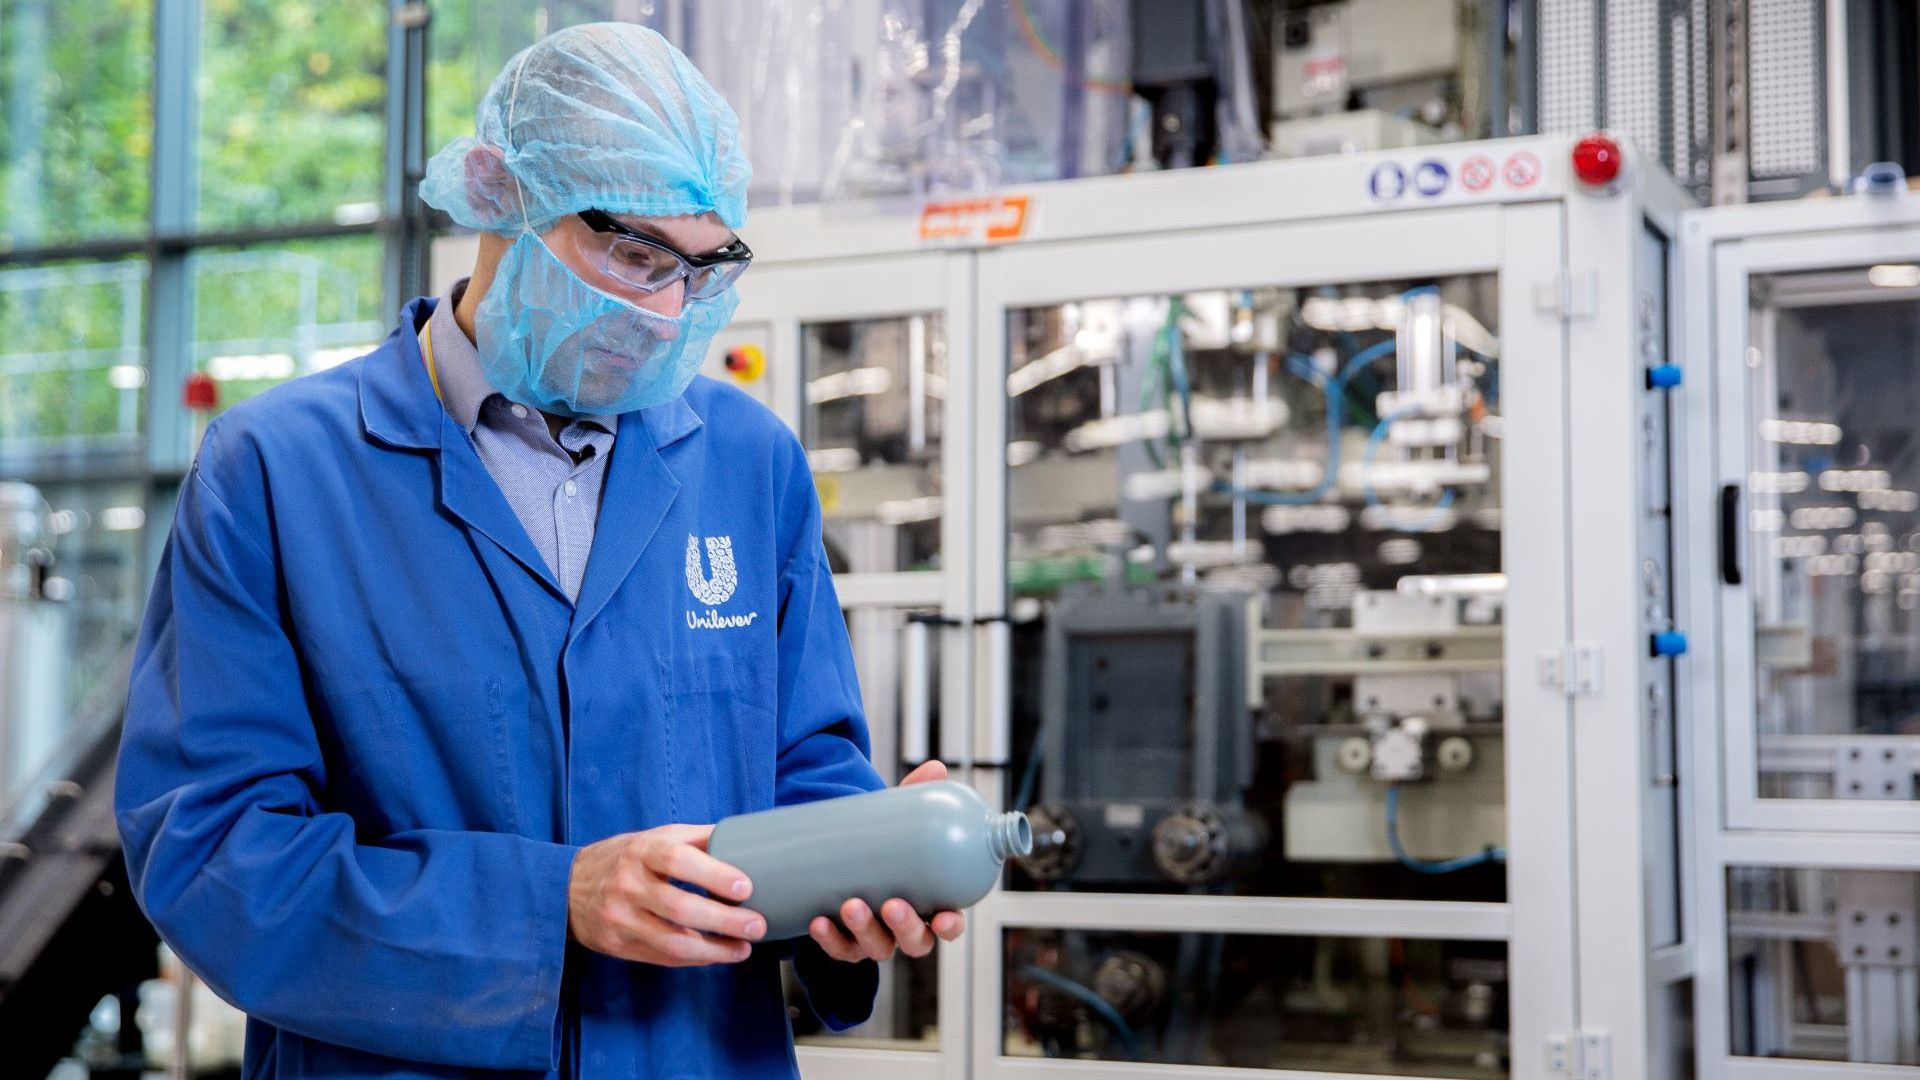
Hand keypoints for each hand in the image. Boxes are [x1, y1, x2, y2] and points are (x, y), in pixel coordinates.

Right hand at [569, 823, 765, 966]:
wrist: (566, 888)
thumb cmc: (622, 858)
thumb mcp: (653, 837)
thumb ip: (696, 839)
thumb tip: (744, 841)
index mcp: (641, 851)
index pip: (678, 861)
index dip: (714, 875)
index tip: (745, 887)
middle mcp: (628, 884)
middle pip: (680, 907)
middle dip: (724, 921)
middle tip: (756, 926)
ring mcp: (620, 918)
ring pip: (672, 941)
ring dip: (714, 949)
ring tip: (743, 949)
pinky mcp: (617, 945)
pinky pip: (662, 957)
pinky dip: (694, 959)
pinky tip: (716, 954)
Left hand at [807, 760, 968, 963]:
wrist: (837, 855)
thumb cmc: (881, 843)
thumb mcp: (896, 821)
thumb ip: (914, 798)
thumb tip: (935, 769)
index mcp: (928, 904)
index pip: (948, 924)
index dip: (950, 927)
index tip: (944, 919)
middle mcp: (903, 927)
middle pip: (915, 942)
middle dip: (906, 927)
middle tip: (893, 905)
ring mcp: (873, 938)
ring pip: (877, 947)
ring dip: (864, 931)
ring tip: (850, 904)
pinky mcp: (844, 943)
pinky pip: (839, 949)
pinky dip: (829, 939)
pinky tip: (818, 922)